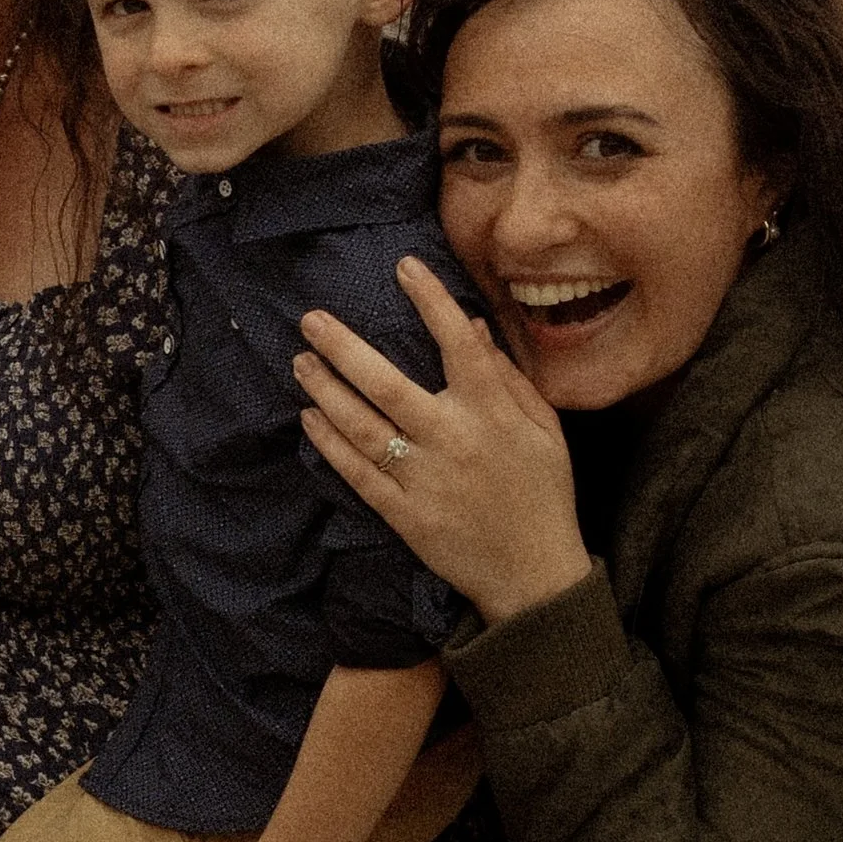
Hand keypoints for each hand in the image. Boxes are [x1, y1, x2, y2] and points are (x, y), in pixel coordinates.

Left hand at [295, 257, 591, 626]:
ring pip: (362, 427)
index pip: (458, 344)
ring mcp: (424, 479)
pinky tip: (307, 417)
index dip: (430, 301)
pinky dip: (329, 444)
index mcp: (493, 413)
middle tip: (309, 319)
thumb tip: (473, 327)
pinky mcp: (403, 514)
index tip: (403, 266)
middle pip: (387, 384)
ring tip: (299, 362)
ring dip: (325, 391)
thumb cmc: (543, 493)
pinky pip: (356, 473)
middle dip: (344, 348)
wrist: (534, 575)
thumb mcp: (543, 430)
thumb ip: (508, 378)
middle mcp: (453, 440)